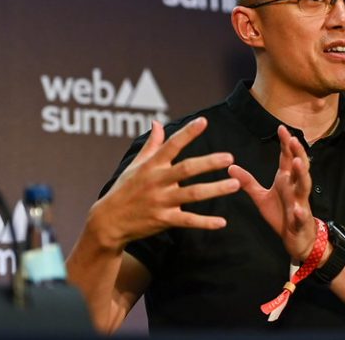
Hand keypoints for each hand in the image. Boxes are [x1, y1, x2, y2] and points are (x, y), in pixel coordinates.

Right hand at [91, 117, 239, 249]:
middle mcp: (157, 181)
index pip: (172, 145)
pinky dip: (205, 222)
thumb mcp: (135, 165)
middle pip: (187, 169)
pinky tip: (222, 222)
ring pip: (192, 194)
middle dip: (209, 163)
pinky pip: (188, 221)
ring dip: (215, 190)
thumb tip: (157, 122)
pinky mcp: (163, 220)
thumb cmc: (124, 189)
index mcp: (152, 165)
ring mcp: (161, 201)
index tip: (203, 121)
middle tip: (230, 158)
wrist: (108, 221)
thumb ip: (151, 144)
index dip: (187, 133)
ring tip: (235, 184)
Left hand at [228, 125, 316, 260]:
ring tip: (297, 163)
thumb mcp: (261, 197)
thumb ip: (248, 182)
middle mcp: (295, 187)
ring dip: (302, 174)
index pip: (287, 158)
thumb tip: (230, 167)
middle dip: (297, 152)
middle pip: (299, 167)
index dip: (286, 143)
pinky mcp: (301, 220)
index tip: (281, 128)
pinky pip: (301, 216)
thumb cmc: (282, 213)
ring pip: (304, 186)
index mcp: (286, 180)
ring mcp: (300, 202)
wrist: (296, 237)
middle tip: (293, 139)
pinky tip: (297, 209)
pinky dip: (300, 212)